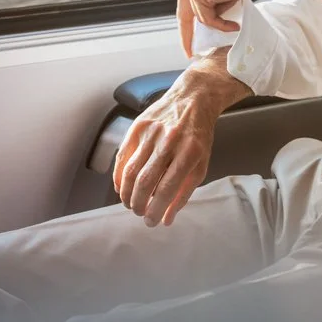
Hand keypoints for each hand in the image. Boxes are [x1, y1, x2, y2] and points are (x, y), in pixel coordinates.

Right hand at [112, 74, 218, 227]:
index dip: (156, 210)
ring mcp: (151, 132)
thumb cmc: (198, 136)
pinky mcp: (137, 126)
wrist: (193, 98)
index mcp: (190, 152)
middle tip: (139, 212)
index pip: (167, 188)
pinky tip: (122, 188)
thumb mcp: (201, 163)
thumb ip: (184, 192)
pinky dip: (119, 176)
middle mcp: (169, 141)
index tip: (151, 222)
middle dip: (139, 204)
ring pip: (130, 171)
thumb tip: (167, 219)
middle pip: (145, 181)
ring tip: (130, 204)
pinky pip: (122, 157)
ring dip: (127, 193)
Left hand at [177, 0, 273, 56]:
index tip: (188, 40)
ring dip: (219, 22)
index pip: (184, 1)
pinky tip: (234, 24)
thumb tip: (208, 18)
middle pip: (183, 11)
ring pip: (200, 16)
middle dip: (187, 34)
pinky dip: (221, 24)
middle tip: (190, 53)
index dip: (186, 22)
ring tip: (235, 21)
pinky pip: (208, 18)